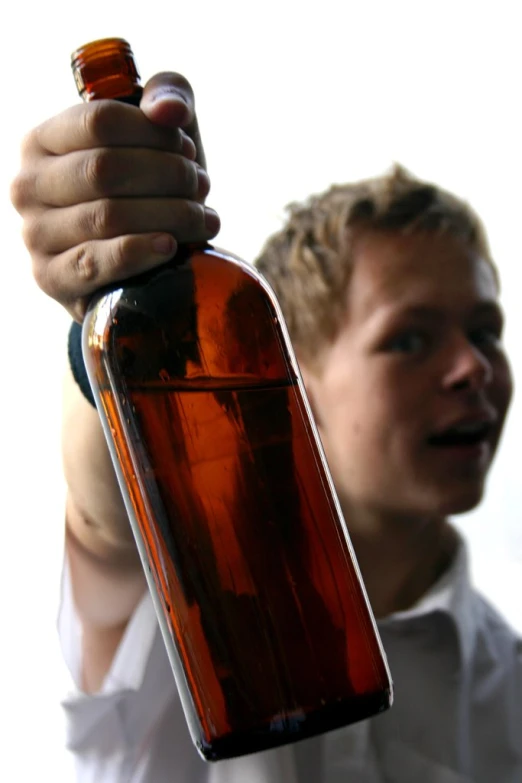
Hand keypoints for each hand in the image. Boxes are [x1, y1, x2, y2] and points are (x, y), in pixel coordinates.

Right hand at [10, 73, 219, 320]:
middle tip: (201, 187)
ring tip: (203, 219)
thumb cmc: (145, 189)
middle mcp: (28, 185)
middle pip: (105, 168)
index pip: (100, 120)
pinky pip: (95, 262)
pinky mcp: (52, 278)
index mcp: (43, 140)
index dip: (155, 133)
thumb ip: (167, 96)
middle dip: (168, 175)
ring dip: (169, 215)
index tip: (188, 150)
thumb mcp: (158, 135)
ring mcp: (35, 234)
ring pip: (107, 215)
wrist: (132, 266)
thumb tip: (170, 111)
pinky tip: (171, 245)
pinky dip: (139, 252)